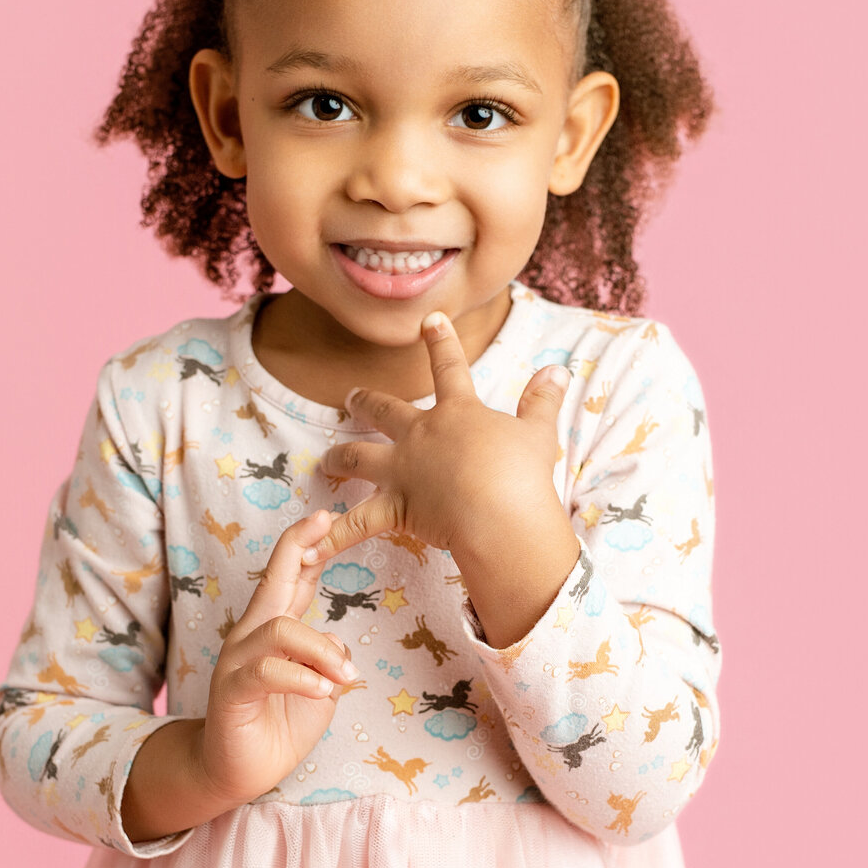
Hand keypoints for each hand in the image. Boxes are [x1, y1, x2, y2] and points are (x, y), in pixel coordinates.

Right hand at [198, 507, 359, 808]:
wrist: (234, 773)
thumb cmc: (276, 728)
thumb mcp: (317, 692)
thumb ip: (328, 664)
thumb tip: (340, 645)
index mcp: (272, 631)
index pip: (288, 579)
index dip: (305, 547)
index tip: (327, 517)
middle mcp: (250, 637)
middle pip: (272, 582)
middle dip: (298, 548)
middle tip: (326, 523)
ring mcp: (237, 661)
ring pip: (281, 630)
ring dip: (321, 650)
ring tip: (345, 675)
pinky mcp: (231, 691)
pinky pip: (267, 671)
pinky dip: (301, 678)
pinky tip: (322, 692)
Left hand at [304, 308, 571, 568]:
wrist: (499, 512)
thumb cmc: (522, 473)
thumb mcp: (538, 432)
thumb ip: (542, 401)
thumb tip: (557, 370)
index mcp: (458, 413)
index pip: (449, 368)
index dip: (441, 341)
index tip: (430, 320)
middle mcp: (422, 435)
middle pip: (384, 410)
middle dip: (365, 402)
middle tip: (350, 397)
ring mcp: (402, 470)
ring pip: (358, 457)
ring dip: (340, 457)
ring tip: (326, 460)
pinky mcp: (394, 507)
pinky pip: (355, 524)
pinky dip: (332, 537)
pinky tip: (310, 546)